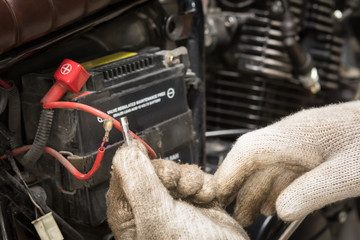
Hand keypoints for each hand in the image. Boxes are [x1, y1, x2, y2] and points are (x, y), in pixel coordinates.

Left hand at [106, 140, 247, 239]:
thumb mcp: (157, 215)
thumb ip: (139, 181)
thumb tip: (125, 151)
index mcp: (130, 216)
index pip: (122, 175)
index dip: (133, 162)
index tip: (142, 153)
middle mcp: (151, 208)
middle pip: (153, 168)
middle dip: (169, 173)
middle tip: (175, 185)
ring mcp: (176, 203)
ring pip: (178, 170)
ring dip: (190, 180)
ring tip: (194, 196)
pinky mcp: (198, 200)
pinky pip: (199, 177)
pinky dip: (205, 186)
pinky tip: (207, 200)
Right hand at [215, 101, 359, 225]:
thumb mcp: (349, 171)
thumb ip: (311, 191)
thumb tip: (280, 210)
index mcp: (294, 134)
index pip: (247, 150)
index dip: (227, 172)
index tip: (216, 194)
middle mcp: (291, 136)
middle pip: (252, 160)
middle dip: (239, 187)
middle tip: (231, 214)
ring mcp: (301, 143)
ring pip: (268, 167)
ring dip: (256, 191)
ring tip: (249, 216)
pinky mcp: (311, 151)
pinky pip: (284, 170)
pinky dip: (275, 189)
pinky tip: (275, 204)